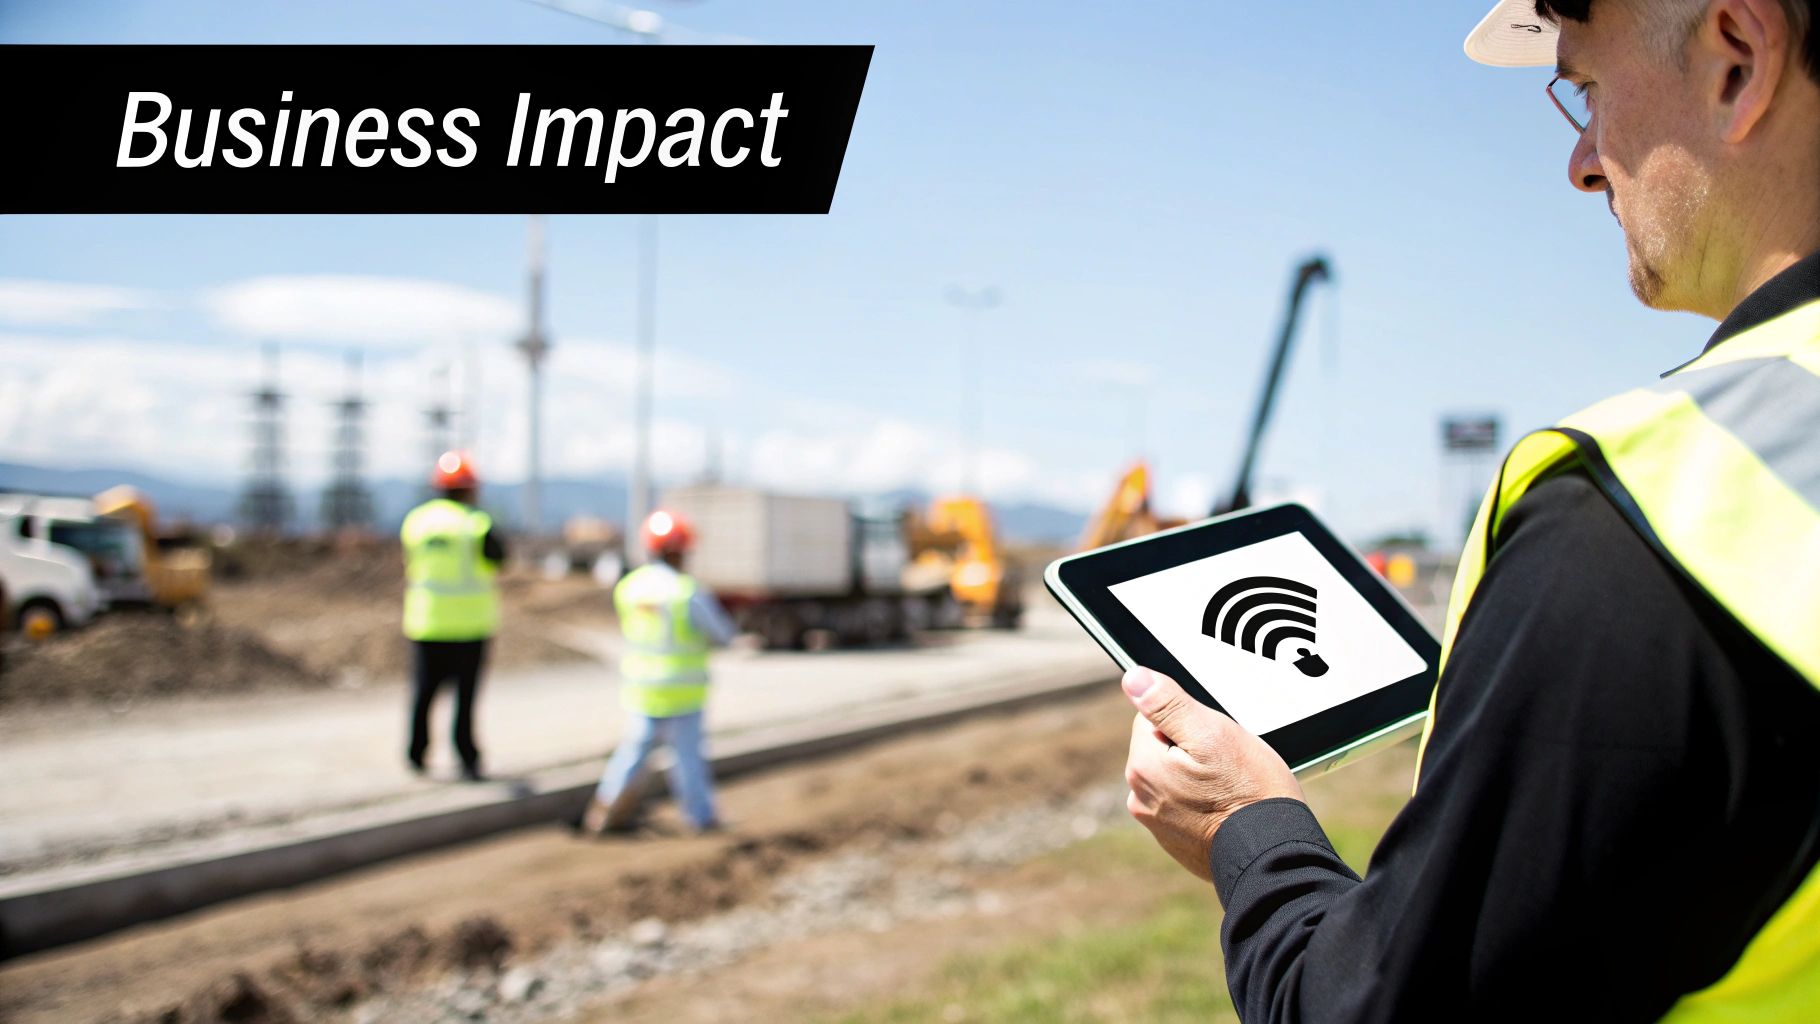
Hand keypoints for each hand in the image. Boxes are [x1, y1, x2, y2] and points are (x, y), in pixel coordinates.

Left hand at [1122, 665, 1304, 881]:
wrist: (1273, 856)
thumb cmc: (1249, 792)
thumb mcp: (1212, 733)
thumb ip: (1168, 704)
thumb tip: (1133, 678)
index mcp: (1143, 766)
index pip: (1154, 717)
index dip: (1189, 721)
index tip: (1214, 740)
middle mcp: (1141, 798)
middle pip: (1164, 748)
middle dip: (1193, 748)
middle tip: (1228, 765)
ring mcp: (1159, 825)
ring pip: (1177, 777)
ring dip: (1199, 777)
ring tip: (1231, 789)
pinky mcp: (1178, 843)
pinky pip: (1187, 808)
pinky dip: (1205, 805)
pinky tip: (1229, 811)